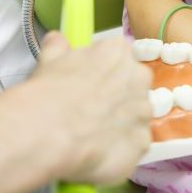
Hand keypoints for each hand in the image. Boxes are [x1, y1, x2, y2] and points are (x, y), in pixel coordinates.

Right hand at [27, 33, 152, 183]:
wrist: (48, 130)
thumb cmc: (49, 91)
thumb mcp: (50, 59)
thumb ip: (58, 46)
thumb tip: (56, 39)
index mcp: (119, 51)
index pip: (119, 58)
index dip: (103, 73)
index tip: (89, 85)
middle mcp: (139, 77)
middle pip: (133, 86)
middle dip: (117, 97)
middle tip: (92, 110)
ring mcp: (143, 111)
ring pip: (136, 116)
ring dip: (121, 124)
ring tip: (94, 135)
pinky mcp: (141, 143)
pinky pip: (134, 146)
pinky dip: (120, 151)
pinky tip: (99, 153)